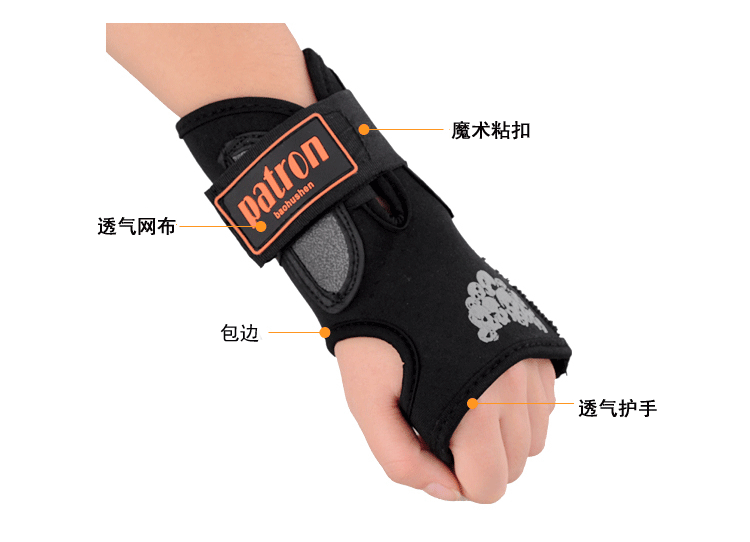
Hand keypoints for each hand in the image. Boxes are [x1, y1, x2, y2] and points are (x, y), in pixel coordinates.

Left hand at [335, 337, 556, 502]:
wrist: (395, 262)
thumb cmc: (374, 335)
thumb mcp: (366, 405)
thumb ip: (402, 462)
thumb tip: (448, 490)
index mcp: (472, 408)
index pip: (488, 487)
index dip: (456, 482)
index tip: (430, 449)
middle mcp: (512, 388)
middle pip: (514, 467)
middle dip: (478, 460)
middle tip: (440, 423)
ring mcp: (528, 364)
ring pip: (534, 438)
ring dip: (503, 437)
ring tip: (460, 401)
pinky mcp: (535, 345)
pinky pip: (543, 403)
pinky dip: (521, 408)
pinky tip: (482, 382)